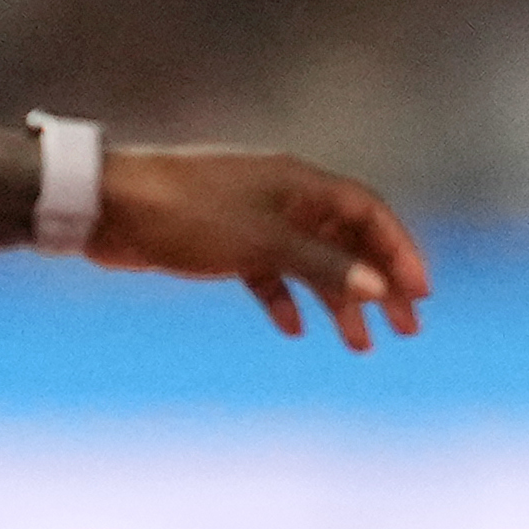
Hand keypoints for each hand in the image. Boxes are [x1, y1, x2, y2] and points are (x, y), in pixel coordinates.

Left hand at [91, 146, 431, 347]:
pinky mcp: (222, 242)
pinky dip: (284, 299)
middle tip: (405, 330)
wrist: (109, 206)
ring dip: (337, 301)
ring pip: (311, 262)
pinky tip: (293, 328)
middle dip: (378, 284)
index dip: (400, 252)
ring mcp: (252, 219)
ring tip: (358, 345)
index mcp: (300, 183)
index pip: (370, 213)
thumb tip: (379, 288)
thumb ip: (324, 266)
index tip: (419, 296)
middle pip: (347, 240)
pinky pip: (269, 272)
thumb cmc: (187, 213)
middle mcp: (283, 196)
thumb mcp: (265, 243)